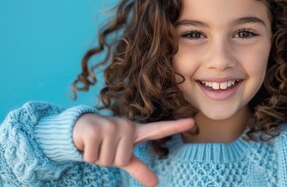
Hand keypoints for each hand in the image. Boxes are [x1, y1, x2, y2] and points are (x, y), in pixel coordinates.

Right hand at [72, 113, 193, 186]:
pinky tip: (85, 143)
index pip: (159, 129)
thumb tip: (155, 183)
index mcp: (135, 132)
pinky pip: (93, 158)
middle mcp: (126, 127)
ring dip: (97, 158)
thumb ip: (139, 168)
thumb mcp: (123, 156)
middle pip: (122, 160)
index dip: (176, 126)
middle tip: (103, 147)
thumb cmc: (105, 142)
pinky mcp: (95, 130)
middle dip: (109, 160)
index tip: (192, 122)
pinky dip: (86, 156)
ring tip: (96, 144)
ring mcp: (111, 126)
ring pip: (108, 161)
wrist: (77, 128)